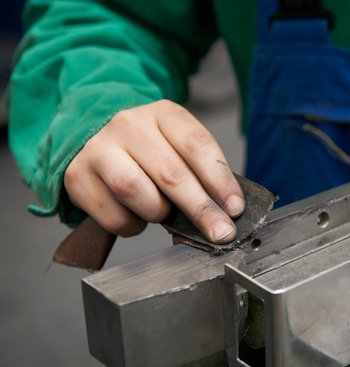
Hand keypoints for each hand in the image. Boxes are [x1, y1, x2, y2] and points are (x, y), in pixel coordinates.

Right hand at [64, 100, 243, 242]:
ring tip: (162, 211)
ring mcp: (99, 148)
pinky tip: (136, 214)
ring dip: (158, 212)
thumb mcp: (178, 145)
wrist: (95, 135)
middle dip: (200, 209)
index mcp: (164, 113)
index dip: (220, 181)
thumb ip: (201, 173)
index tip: (235, 208)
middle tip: (220, 233)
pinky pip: (113, 215)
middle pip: (171, 173)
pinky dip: (132, 225)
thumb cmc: (151, 149)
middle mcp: (129, 125)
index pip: (198, 146)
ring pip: (136, 192)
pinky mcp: (78, 175)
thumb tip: (226, 213)